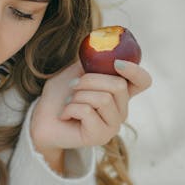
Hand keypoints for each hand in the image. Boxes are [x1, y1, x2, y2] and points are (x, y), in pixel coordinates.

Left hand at [30, 59, 151, 163]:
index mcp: (119, 93)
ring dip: (78, 95)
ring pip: (103, 99)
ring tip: (68, 102)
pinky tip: (64, 115)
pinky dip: (70, 108)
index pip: (143, 81)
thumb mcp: (76, 71)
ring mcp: (112, 125)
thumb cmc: (59, 95)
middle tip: (72, 86)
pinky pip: (88, 112)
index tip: (116, 63)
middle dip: (90, 80)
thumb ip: (93, 62)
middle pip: (118, 85)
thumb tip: (104, 47)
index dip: (135, 70)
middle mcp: (121, 110)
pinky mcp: (100, 136)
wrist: (40, 119)